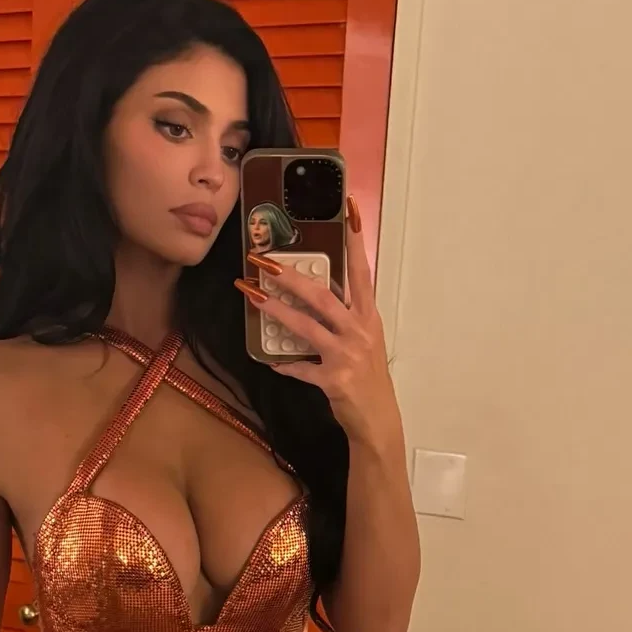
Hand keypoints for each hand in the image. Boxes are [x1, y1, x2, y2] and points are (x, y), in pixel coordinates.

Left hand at [236, 196, 400, 444]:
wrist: (378, 421)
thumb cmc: (368, 378)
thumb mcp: (364, 341)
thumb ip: (344, 317)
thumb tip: (315, 296)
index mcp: (368, 316)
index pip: (361, 271)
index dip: (354, 241)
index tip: (348, 210)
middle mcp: (359, 331)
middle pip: (323, 295)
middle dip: (291, 277)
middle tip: (264, 262)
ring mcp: (346, 356)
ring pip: (307, 327)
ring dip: (277, 311)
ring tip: (253, 296)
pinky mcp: (334, 381)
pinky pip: (301, 370)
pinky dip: (284, 365)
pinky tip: (269, 361)